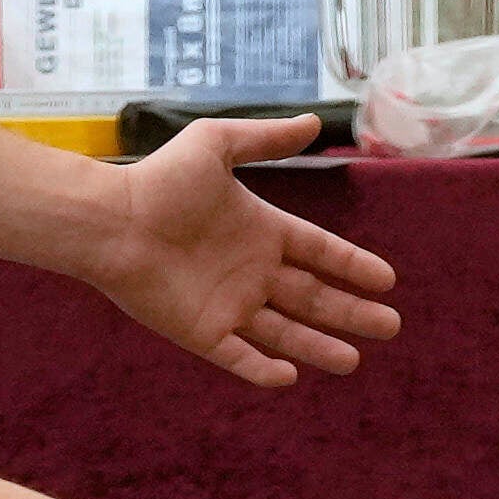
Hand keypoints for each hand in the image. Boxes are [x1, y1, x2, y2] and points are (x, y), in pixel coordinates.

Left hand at [85, 114, 400, 388]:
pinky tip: (290, 377)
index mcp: (262, 231)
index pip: (319, 253)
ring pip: (285, 333)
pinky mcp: (200, 332)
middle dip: (352, 313)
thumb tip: (315, 121)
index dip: (353, 266)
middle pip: (313, 298)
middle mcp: (251, 272)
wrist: (108, 221)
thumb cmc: (159, 181)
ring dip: (319, 348)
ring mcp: (227, 305)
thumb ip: (265, 138)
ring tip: (353, 362)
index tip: (387, 280)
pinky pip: (238, 356)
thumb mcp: (216, 145)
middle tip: (389, 327)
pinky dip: (262, 371)